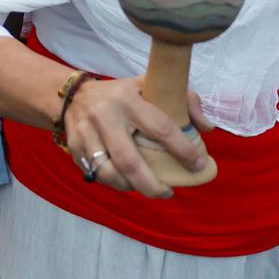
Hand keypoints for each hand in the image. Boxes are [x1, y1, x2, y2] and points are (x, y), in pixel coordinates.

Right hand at [62, 77, 213, 198]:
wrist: (72, 93)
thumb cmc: (121, 93)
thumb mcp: (151, 86)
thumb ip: (184, 100)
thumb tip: (206, 128)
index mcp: (128, 99)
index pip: (160, 127)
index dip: (182, 150)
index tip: (198, 165)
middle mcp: (104, 115)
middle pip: (129, 160)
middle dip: (151, 184)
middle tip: (168, 193)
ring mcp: (85, 132)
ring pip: (108, 172)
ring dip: (130, 187)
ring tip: (147, 189)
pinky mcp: (74, 146)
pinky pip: (95, 173)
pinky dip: (113, 183)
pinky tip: (126, 182)